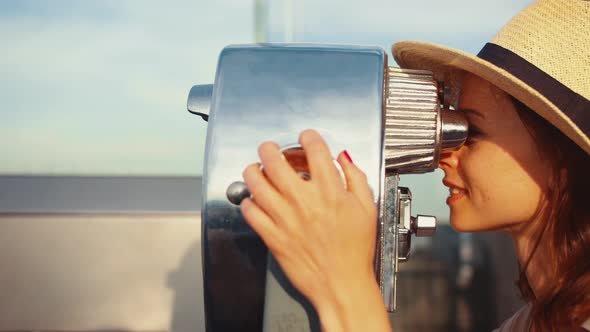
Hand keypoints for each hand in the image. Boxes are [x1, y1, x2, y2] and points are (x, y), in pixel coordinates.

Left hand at [239, 129, 379, 318]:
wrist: (342, 284)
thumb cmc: (355, 251)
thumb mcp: (367, 209)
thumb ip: (356, 178)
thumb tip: (344, 159)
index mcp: (330, 191)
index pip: (314, 149)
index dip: (308, 137)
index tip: (306, 138)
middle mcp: (304, 201)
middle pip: (275, 160)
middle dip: (270, 148)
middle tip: (269, 148)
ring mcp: (285, 218)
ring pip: (256, 183)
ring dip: (253, 171)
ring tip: (255, 169)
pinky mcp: (272, 235)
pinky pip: (250, 212)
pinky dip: (248, 202)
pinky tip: (253, 201)